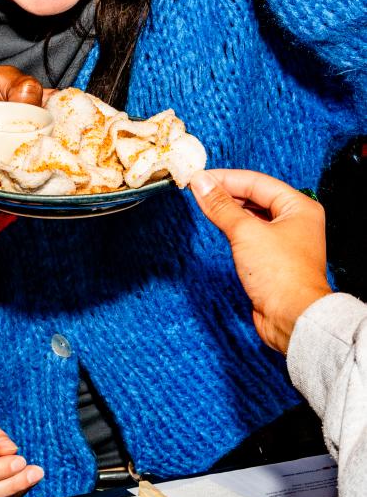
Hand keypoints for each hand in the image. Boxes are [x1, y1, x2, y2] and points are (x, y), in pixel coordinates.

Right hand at [190, 169, 331, 354]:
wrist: (292, 319)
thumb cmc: (281, 275)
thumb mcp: (245, 232)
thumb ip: (221, 205)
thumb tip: (201, 182)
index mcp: (299, 207)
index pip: (256, 182)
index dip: (225, 178)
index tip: (199, 178)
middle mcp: (295, 220)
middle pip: (255, 196)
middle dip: (225, 192)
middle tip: (197, 189)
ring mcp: (285, 239)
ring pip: (251, 214)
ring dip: (228, 208)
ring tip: (203, 203)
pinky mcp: (273, 256)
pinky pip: (250, 232)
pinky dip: (233, 225)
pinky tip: (218, 222)